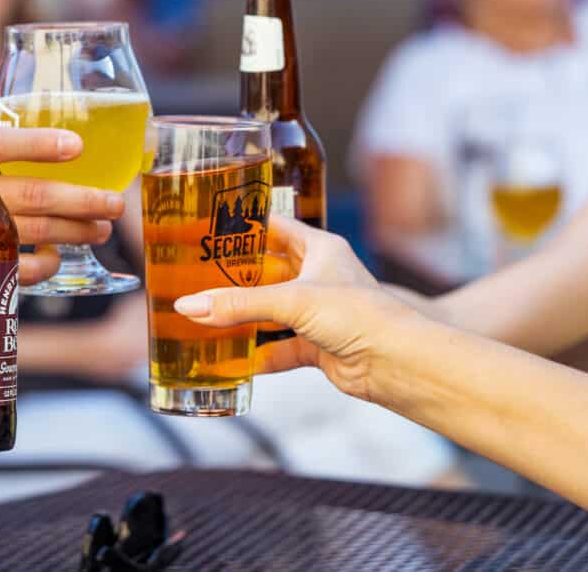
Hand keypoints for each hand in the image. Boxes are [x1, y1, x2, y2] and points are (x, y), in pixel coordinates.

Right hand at [0, 128, 125, 287]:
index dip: (41, 144)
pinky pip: (19, 270)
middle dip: (81, 200)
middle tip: (113, 202)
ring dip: (76, 232)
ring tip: (101, 230)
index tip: (77, 145)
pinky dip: (45, 266)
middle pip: (35, 195)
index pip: (3, 144)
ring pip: (36, 233)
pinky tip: (59, 258)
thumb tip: (32, 109)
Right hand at [173, 216, 421, 401]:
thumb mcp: (293, 300)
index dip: (246, 226)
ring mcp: (318, 314)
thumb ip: (239, 304)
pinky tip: (234, 358)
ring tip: (208, 314)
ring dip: (244, 317)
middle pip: (268, 272)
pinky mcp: (318, 346)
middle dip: (236, 277)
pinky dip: (258, 355)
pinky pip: (279, 349)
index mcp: (320, 250)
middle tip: (199, 275)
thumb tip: (191, 306)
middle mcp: (319, 278)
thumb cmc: (362, 315)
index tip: (213, 227)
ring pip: (271, 312)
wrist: (396, 362)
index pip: (275, 227)